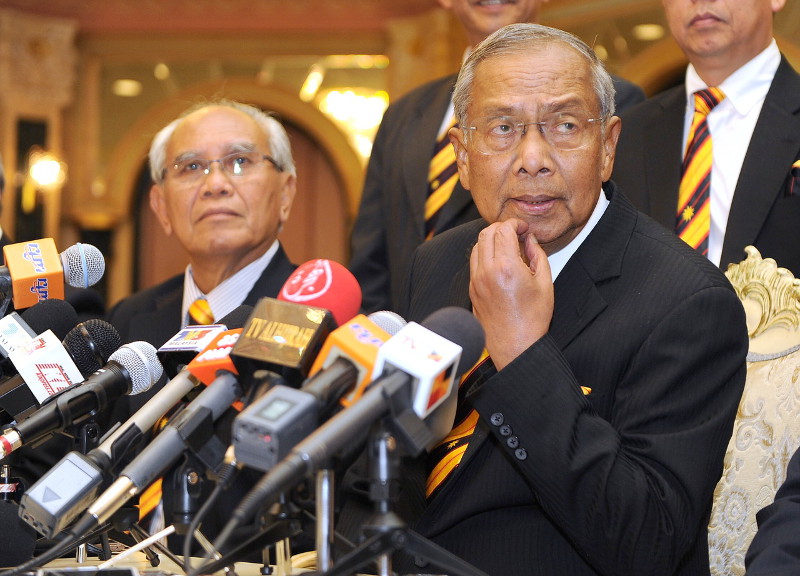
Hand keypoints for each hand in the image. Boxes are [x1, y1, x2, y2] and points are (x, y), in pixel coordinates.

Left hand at [469, 218, 553, 369]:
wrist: (516, 345)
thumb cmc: (532, 319)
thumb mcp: (544, 283)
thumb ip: (538, 255)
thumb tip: (530, 240)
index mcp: (506, 267)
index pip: (503, 230)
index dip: (515, 223)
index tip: (524, 228)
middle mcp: (486, 271)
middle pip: (486, 233)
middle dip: (501, 228)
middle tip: (516, 233)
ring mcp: (476, 281)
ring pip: (476, 246)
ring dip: (491, 240)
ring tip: (507, 248)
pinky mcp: (472, 290)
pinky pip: (474, 263)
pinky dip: (485, 255)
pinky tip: (500, 262)